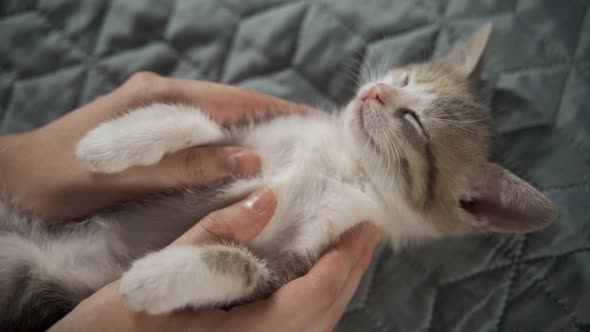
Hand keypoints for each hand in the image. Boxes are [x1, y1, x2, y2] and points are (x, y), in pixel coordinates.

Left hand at [0, 72, 313, 220]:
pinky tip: (244, 156)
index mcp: (157, 98)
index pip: (230, 99)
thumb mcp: (126, 175)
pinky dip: (228, 141)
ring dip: (252, 130)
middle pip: (230, 102)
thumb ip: (187, 166)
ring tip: (290, 147)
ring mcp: (156, 108)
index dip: (275, 109)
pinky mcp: (152, 126)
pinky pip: (202, 130)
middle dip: (272, 117)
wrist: (17, 179)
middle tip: (311, 138)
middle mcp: (161, 95)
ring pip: (218, 116)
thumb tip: (250, 159)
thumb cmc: (63, 177)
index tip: (313, 120)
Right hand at [49, 188, 382, 331]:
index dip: (345, 258)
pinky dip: (313, 301)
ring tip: (345, 248)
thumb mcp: (156, 280)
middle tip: (367, 229)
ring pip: (314, 326)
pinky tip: (308, 278)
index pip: (313, 297)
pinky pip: (296, 331)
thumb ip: (213, 239)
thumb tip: (266, 197)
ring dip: (335, 286)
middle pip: (324, 313)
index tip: (366, 222)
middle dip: (350, 270)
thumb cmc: (106, 331)